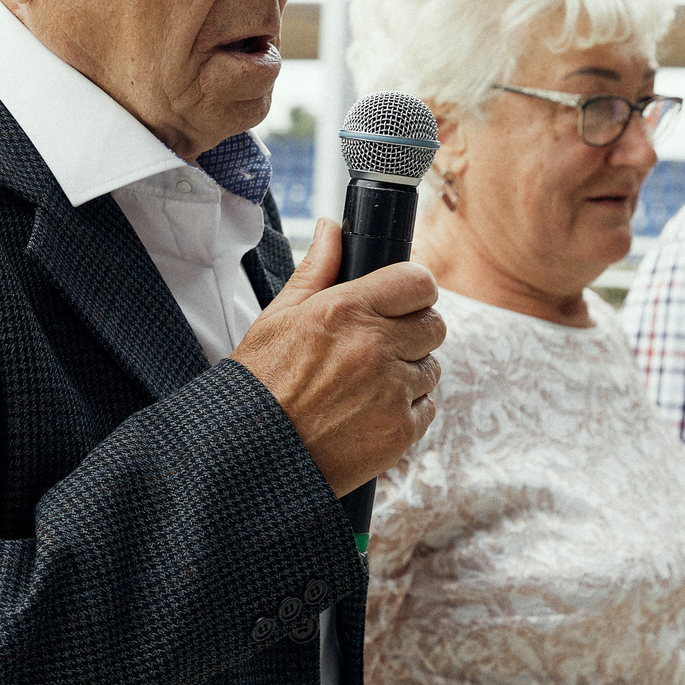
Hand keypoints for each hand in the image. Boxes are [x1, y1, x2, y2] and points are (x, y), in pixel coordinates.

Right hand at [231, 219, 444, 496]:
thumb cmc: (260, 386)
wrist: (250, 456)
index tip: (402, 299)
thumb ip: (316, 269)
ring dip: (410, 372)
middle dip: (414, 329)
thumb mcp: (277, 318)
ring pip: (431, 367)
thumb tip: (332, 228)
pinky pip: (427, 407)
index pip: (418, 282)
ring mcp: (391, 391)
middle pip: (434, 323)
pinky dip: (407, 409)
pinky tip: (371, 412)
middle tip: (383, 343)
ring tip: (368, 384)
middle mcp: (375, 348)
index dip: (413, 289)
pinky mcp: (400, 431)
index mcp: (346, 311)